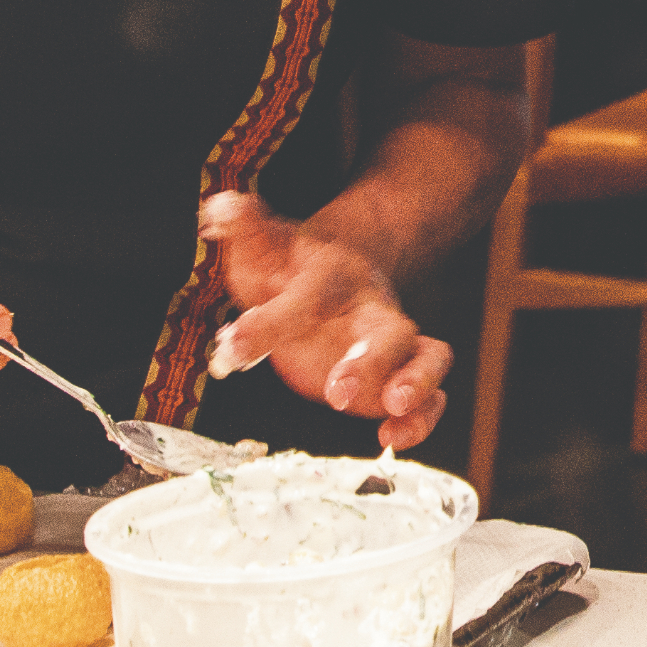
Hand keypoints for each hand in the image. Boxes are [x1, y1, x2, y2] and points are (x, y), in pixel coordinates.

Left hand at [201, 192, 449, 448]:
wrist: (346, 269)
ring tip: (392, 408)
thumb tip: (216, 207)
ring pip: (428, 356)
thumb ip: (243, 227)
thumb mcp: (264, 247)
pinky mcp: (400, 376)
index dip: (269, 323)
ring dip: (416, 383)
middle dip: (370, 360)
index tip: (231, 346)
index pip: (307, 298)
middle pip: (388, 328)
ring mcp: (393, 343)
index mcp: (333, 278)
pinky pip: (430, 397)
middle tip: (335, 391)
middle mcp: (371, 308)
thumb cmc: (294, 269)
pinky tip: (392, 440)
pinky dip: (421, 421)